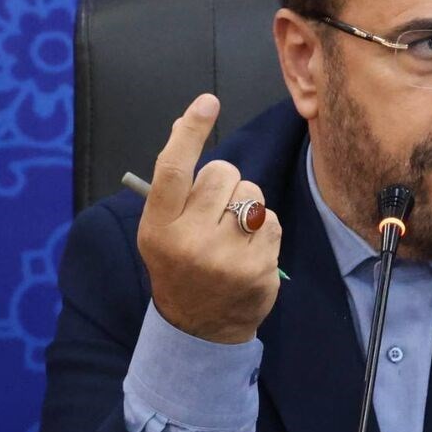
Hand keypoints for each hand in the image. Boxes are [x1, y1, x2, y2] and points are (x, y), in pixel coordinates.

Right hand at [138, 93, 281, 342]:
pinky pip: (272, 220)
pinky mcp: (256, 267)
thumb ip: (174, 184)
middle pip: (223, 173)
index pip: (173, 169)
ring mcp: (224, 256)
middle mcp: (188, 240)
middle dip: (225, 185)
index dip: (190, 131)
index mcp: (158, 227)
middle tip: (215, 215)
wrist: (201, 328)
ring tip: (233, 236)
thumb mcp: (163, 229)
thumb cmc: (182, 266)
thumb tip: (185, 125)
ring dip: (247, 207)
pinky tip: (249, 252)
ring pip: (252, 195)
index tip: (207, 102)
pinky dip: (265, 230)